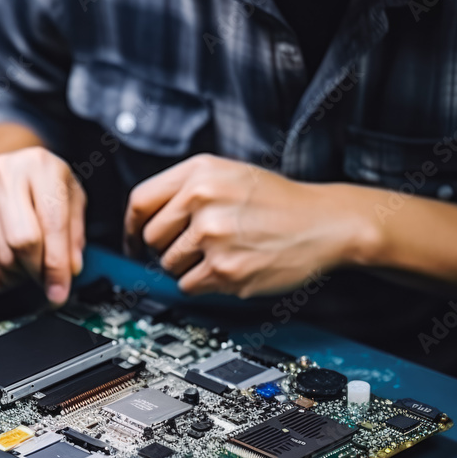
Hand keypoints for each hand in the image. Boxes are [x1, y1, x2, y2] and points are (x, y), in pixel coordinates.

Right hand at [0, 146, 86, 305]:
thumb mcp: (70, 199)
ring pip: (0, 260)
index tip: (60, 291)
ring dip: (17, 276)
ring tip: (24, 264)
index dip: (58, 265)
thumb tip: (67, 271)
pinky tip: (4, 268)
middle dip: (37, 271)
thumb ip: (73, 234)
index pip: (52, 224)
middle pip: (21, 243)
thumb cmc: (41, 187)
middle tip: (43, 278)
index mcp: (38, 165)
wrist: (7, 171)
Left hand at [125, 154, 373, 296]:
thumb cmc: (277, 201)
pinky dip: (203, 283)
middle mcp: (203, 200)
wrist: (324, 223)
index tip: (132, 239)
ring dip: (188, 266)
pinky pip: (188, 285)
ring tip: (221, 252)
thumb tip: (141, 220)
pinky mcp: (225, 269)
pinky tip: (229, 267)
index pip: (140, 201)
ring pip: (168, 264)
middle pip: (151, 237)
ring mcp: (213, 236)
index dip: (132, 226)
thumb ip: (184, 189)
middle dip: (167, 246)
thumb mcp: (229, 174)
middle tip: (197, 245)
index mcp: (200, 172)